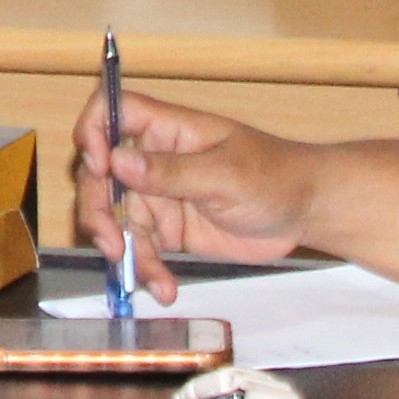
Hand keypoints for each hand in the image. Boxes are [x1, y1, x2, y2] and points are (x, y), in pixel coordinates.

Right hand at [67, 85, 317, 306]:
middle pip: (100, 172)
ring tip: (143, 272)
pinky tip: (163, 287)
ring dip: (120, 246)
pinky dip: (146, 269)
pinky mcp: (167, 230)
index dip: (93, 131)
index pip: (111, 111)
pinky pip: (141, 247)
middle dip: (99, 208)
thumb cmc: (275, 177)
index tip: (98, 166)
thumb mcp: (226, 175)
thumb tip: (116, 161)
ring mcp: (158, 195)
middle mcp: (152, 159)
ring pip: (115, 216)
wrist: (305, 214)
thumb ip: (171, 172)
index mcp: (166, 130)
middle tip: (112, 242)